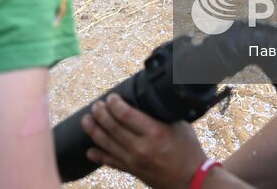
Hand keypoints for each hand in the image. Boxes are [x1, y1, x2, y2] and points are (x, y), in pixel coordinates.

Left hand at [80, 94, 205, 188]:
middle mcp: (141, 147)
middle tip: (95, 105)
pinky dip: (98, 156)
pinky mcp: (132, 171)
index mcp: (154, 132)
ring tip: (86, 120)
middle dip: (100, 114)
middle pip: (112, 127)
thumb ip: (162, 113)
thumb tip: (148, 98)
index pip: (125, 114)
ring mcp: (134, 161)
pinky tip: (89, 150)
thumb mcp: (179, 125)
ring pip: (107, 144)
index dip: (114, 103)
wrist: (191, 179)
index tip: (110, 97)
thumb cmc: (188, 149)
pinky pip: (110, 162)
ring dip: (94, 131)